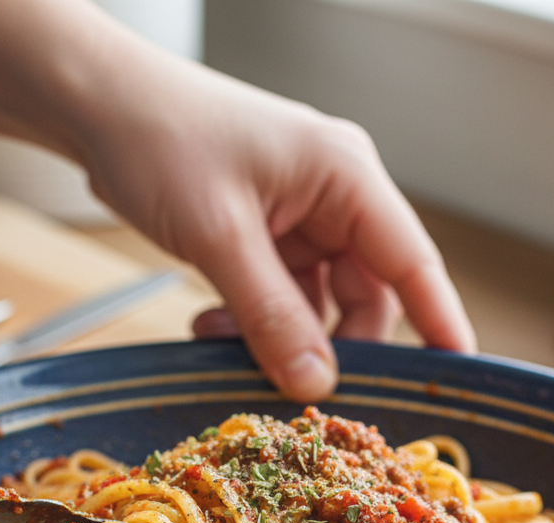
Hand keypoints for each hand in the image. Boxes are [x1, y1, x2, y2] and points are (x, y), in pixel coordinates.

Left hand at [76, 53, 475, 401]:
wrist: (97, 107)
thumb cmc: (160, 137)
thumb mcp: (219, 235)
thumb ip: (270, 315)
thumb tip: (315, 382)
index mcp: (345, 176)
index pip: (414, 261)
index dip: (440, 323)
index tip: (456, 377)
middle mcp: (333, 197)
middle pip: (366, 296)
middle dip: (329, 345)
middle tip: (292, 384)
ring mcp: (298, 219)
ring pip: (318, 307)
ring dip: (278, 338)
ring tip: (225, 340)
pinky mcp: (265, 237)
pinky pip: (279, 300)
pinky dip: (252, 324)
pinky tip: (211, 326)